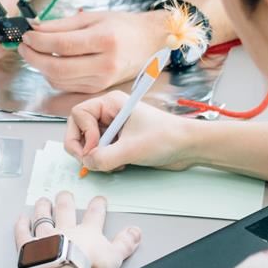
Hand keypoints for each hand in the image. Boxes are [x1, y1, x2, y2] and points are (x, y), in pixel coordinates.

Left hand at [16, 7, 164, 93]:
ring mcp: (102, 80)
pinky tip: (50, 63)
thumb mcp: (93, 17)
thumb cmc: (122, 27)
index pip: (62, 44)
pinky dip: (53, 76)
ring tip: (34, 52)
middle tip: (24, 46)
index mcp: (104, 40)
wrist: (148, 42)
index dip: (39, 41)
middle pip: (58, 67)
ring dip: (41, 67)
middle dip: (34, 58)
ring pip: (59, 80)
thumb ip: (61, 24)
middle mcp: (104, 63)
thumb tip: (35, 28)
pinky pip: (67, 86)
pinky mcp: (98, 88)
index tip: (27, 35)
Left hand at [16, 191, 141, 267]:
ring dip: (43, 207)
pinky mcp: (28, 246)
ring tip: (43, 200)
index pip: (95, 215)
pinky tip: (20, 219)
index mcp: (87, 232)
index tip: (99, 199)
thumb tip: (136, 231)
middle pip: (65, 210)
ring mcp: (45, 236)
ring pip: (43, 216)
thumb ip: (126, 244)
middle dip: (66, 200)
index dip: (98, 206)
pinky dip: (21, 225)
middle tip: (65, 194)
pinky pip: (23, 233)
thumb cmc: (88, 266)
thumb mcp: (115, 257)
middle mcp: (65, 229)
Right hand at [65, 92, 198, 173]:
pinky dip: (105, 161)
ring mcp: (113, 128)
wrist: (188, 147)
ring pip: (89, 143)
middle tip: (92, 161)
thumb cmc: (166, 137)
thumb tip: (87, 163)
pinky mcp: (119, 142)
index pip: (78, 114)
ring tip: (114, 163)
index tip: (94, 149)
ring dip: (96, 157)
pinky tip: (120, 164)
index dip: (82, 134)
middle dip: (84, 148)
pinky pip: (100, 152)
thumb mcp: (132, 149)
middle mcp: (109, 113)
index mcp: (111, 103)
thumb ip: (104, 157)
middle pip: (79, 129)